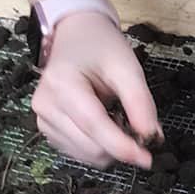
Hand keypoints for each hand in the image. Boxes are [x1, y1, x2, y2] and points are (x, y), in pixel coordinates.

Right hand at [32, 11, 161, 168]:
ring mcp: (43, 119)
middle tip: (139, 129)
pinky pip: (78, 152)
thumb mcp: (127, 67)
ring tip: (118, 118)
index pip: (94, 126)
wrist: (77, 34)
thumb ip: (140, 102)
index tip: (149, 159)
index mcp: (62, 85)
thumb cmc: (101, 46)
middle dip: (120, 147)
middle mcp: (46, 105)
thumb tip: (152, 137)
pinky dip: (98, 146)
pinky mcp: (47, 129)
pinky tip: (105, 124)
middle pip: (90, 147)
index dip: (123, 147)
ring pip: (85, 155)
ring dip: (110, 148)